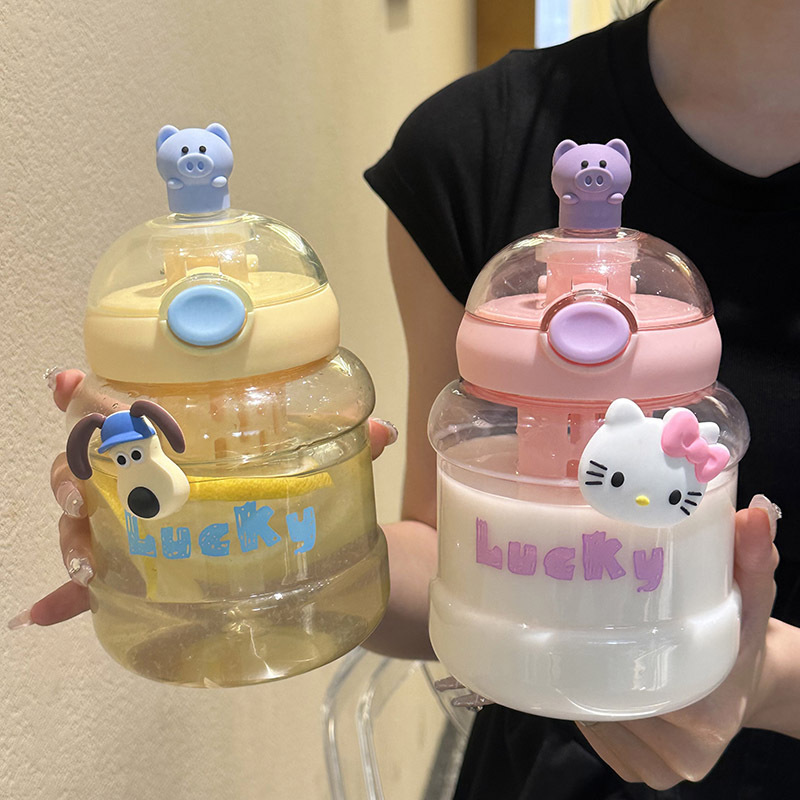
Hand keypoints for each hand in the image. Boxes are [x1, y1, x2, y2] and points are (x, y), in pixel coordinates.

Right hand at [11, 369, 397, 628]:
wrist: (321, 562)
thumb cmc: (307, 502)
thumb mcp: (326, 471)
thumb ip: (349, 447)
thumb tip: (382, 430)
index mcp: (187, 444)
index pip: (131, 410)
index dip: (92, 396)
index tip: (68, 384)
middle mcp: (155, 480)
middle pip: (92, 463)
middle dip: (73, 468)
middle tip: (85, 491)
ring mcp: (146, 528)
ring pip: (86, 520)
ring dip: (70, 532)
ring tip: (83, 556)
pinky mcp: (149, 575)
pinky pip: (98, 588)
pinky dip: (68, 598)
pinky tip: (45, 612)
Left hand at [576, 497, 779, 789]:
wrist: (750, 681)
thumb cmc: (742, 633)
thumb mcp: (752, 594)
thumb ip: (752, 558)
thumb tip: (753, 514)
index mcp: (709, 716)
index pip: (638, 690)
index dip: (606, 657)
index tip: (586, 622)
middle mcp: (686, 754)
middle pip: (612, 708)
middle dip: (588, 667)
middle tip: (571, 624)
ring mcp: (662, 770)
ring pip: (598, 726)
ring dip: (584, 688)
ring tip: (579, 646)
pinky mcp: (643, 774)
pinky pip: (598, 742)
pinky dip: (589, 712)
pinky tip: (592, 680)